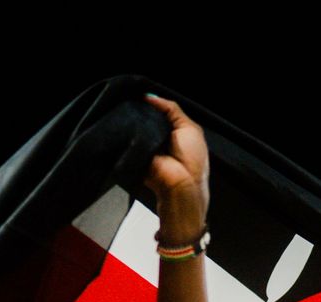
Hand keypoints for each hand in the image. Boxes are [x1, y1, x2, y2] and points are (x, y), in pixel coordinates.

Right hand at [142, 93, 209, 240]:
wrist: (179, 186)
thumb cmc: (192, 162)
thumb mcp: (190, 128)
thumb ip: (172, 109)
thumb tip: (151, 97)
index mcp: (176, 132)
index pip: (160, 111)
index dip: (153, 103)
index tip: (144, 96)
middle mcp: (160, 138)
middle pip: (147, 117)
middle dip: (144, 111)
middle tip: (139, 105)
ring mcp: (147, 146)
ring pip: (136, 126)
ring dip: (137, 122)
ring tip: (138, 120)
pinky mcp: (135, 154)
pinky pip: (129, 138)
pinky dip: (130, 134)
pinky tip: (132, 130)